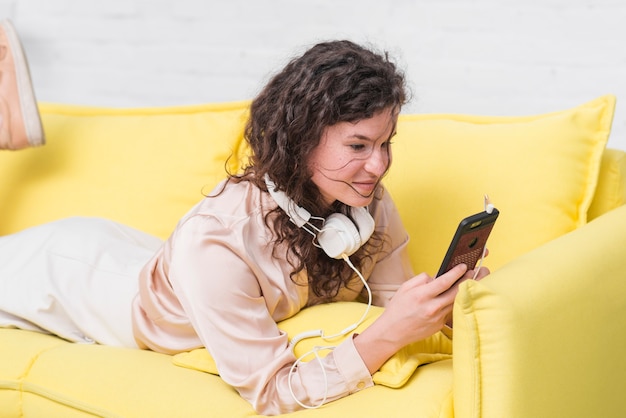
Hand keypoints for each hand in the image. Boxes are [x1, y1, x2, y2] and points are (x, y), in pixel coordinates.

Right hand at [354, 263, 481, 372]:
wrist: (393, 332)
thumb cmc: (398, 309)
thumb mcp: (405, 288)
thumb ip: (421, 279)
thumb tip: (436, 276)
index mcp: (422, 295)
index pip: (444, 281)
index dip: (456, 272)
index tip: (464, 266)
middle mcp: (431, 307)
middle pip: (456, 291)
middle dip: (469, 280)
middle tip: (479, 271)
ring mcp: (437, 318)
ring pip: (457, 301)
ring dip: (467, 290)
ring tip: (476, 281)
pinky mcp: (440, 325)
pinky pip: (450, 311)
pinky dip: (456, 302)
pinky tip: (463, 296)